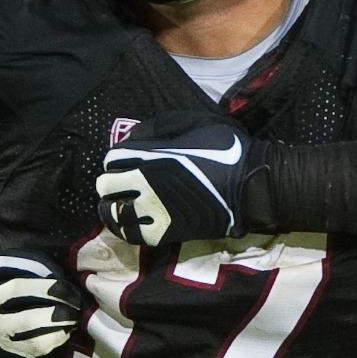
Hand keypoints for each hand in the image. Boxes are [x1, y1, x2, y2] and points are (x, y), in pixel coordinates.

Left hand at [97, 113, 260, 245]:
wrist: (250, 186)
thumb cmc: (226, 150)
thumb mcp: (195, 122)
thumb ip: (160, 127)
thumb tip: (135, 135)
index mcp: (150, 154)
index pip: (112, 158)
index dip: (115, 161)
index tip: (125, 163)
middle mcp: (144, 182)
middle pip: (106, 185)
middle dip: (111, 183)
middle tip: (121, 185)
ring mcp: (152, 210)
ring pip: (112, 213)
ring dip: (111, 208)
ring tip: (118, 207)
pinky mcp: (163, 233)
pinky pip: (130, 235)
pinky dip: (123, 229)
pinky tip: (128, 224)